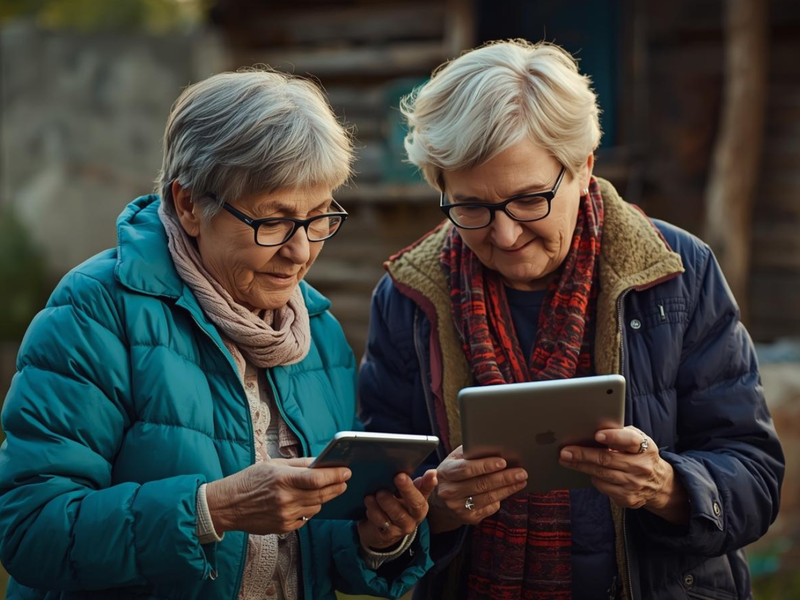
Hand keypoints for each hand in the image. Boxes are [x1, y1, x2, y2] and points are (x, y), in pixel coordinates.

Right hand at [206, 457, 350, 534]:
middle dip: (336, 486)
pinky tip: (306, 502)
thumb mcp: (273, 465)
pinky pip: (305, 518)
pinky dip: (310, 509)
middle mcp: (285, 499)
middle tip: (345, 480)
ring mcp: (284, 516)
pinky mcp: (283, 527)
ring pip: (316, 508)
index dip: (335, 475)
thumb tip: (321, 462)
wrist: (227, 505)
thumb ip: (299, 464)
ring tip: (326, 489)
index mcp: (282, 479)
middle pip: (321, 495)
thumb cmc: (249, 481)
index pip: (317, 479)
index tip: (347, 471)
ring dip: (324, 498)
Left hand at [358, 469, 437, 549]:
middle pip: (415, 504)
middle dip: (407, 489)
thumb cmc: (395, 507)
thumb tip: (431, 473)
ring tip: (377, 492)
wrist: (380, 533)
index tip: (430, 473)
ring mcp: (402, 528)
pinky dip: (374, 511)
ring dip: (387, 502)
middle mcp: (415, 518)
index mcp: (420, 505)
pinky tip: (369, 502)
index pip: (426, 492)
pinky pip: (382, 522)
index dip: (428, 483)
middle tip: (397, 477)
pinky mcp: (388, 535)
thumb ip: (416, 485)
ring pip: (397, 514)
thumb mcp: (405, 496)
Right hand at [429, 445, 527, 533]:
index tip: (503, 462)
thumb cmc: (453, 474)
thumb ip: (469, 453)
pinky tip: (510, 490)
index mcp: (445, 473)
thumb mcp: (454, 460)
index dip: (485, 465)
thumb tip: (493, 446)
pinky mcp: (468, 518)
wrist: (441, 502)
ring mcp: (458, 507)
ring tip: (521, 480)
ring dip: (507, 488)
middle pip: (480, 484)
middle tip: (521, 472)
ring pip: (488, 497)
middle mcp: (449, 492)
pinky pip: (490, 507)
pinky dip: (502, 498)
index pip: (466, 469)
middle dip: (504, 478)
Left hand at [559, 426, 688, 523]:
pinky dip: (593, 478)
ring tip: (565, 460)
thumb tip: (593, 429)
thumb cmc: (640, 455)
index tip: (597, 436)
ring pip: (601, 474)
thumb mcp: (638, 441)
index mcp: (645, 447)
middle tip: (565, 451)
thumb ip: (621, 434)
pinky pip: (603, 487)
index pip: (630, 440)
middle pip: (607, 459)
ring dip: (580, 466)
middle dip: (583, 454)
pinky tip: (587, 471)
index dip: (613, 437)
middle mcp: (641, 466)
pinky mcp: (628, 498)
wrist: (659, 484)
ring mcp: (635, 484)